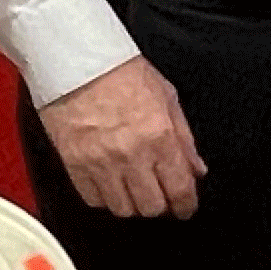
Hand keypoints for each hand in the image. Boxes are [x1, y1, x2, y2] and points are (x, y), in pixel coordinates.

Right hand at [37, 56, 206, 219]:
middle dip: (161, 204)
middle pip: (151, 206)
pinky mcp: (74, 164)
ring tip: (135, 189)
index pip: (179, 190)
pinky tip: (110, 184)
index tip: (185, 208)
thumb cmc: (121, 71)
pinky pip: (92, 199)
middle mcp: (131, 155)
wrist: (78, 60)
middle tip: (161, 194)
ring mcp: (101, 162)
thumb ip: (184, 138)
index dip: (186, 206)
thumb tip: (196, 168)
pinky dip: (104, 197)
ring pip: (122, 209)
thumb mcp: (167, 98)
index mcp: (159, 137)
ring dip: (133, 203)